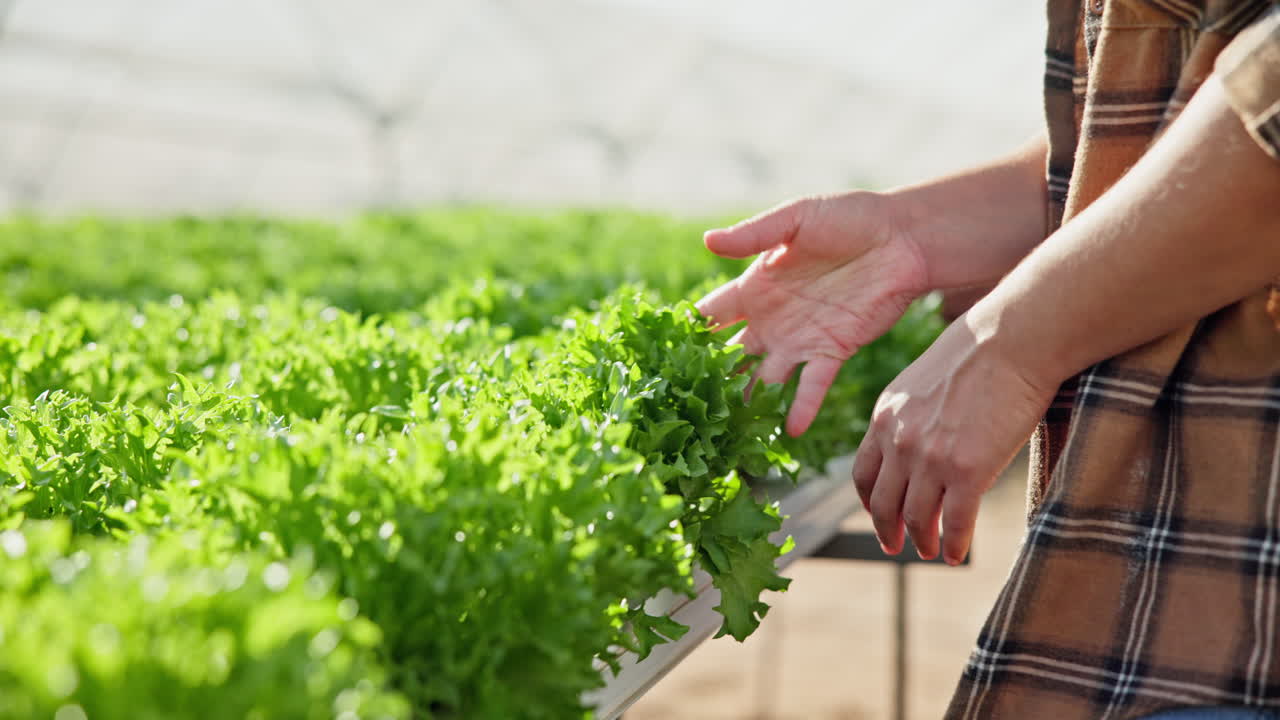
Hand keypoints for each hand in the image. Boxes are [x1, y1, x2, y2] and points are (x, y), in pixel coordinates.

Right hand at [695, 193, 929, 436]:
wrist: (903, 238)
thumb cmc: (849, 218)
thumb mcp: (796, 218)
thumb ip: (753, 235)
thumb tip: (707, 241)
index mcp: (755, 288)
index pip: (711, 315)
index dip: (688, 333)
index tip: (660, 356)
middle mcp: (771, 319)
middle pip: (731, 356)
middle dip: (709, 379)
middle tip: (684, 404)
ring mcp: (800, 339)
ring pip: (764, 379)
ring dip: (748, 402)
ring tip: (727, 429)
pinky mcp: (832, 351)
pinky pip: (811, 386)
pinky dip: (800, 407)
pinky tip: (788, 430)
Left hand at [850, 317, 1055, 564]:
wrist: (1013, 339)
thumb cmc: (979, 352)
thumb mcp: (924, 381)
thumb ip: (912, 415)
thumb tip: (920, 441)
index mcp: (884, 417)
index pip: (862, 472)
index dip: (868, 501)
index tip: (878, 514)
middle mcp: (899, 441)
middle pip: (883, 503)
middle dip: (888, 530)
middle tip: (896, 545)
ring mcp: (930, 459)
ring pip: (916, 518)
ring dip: (922, 541)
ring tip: (930, 551)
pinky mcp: (967, 471)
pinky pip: (953, 523)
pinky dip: (952, 545)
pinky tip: (955, 555)